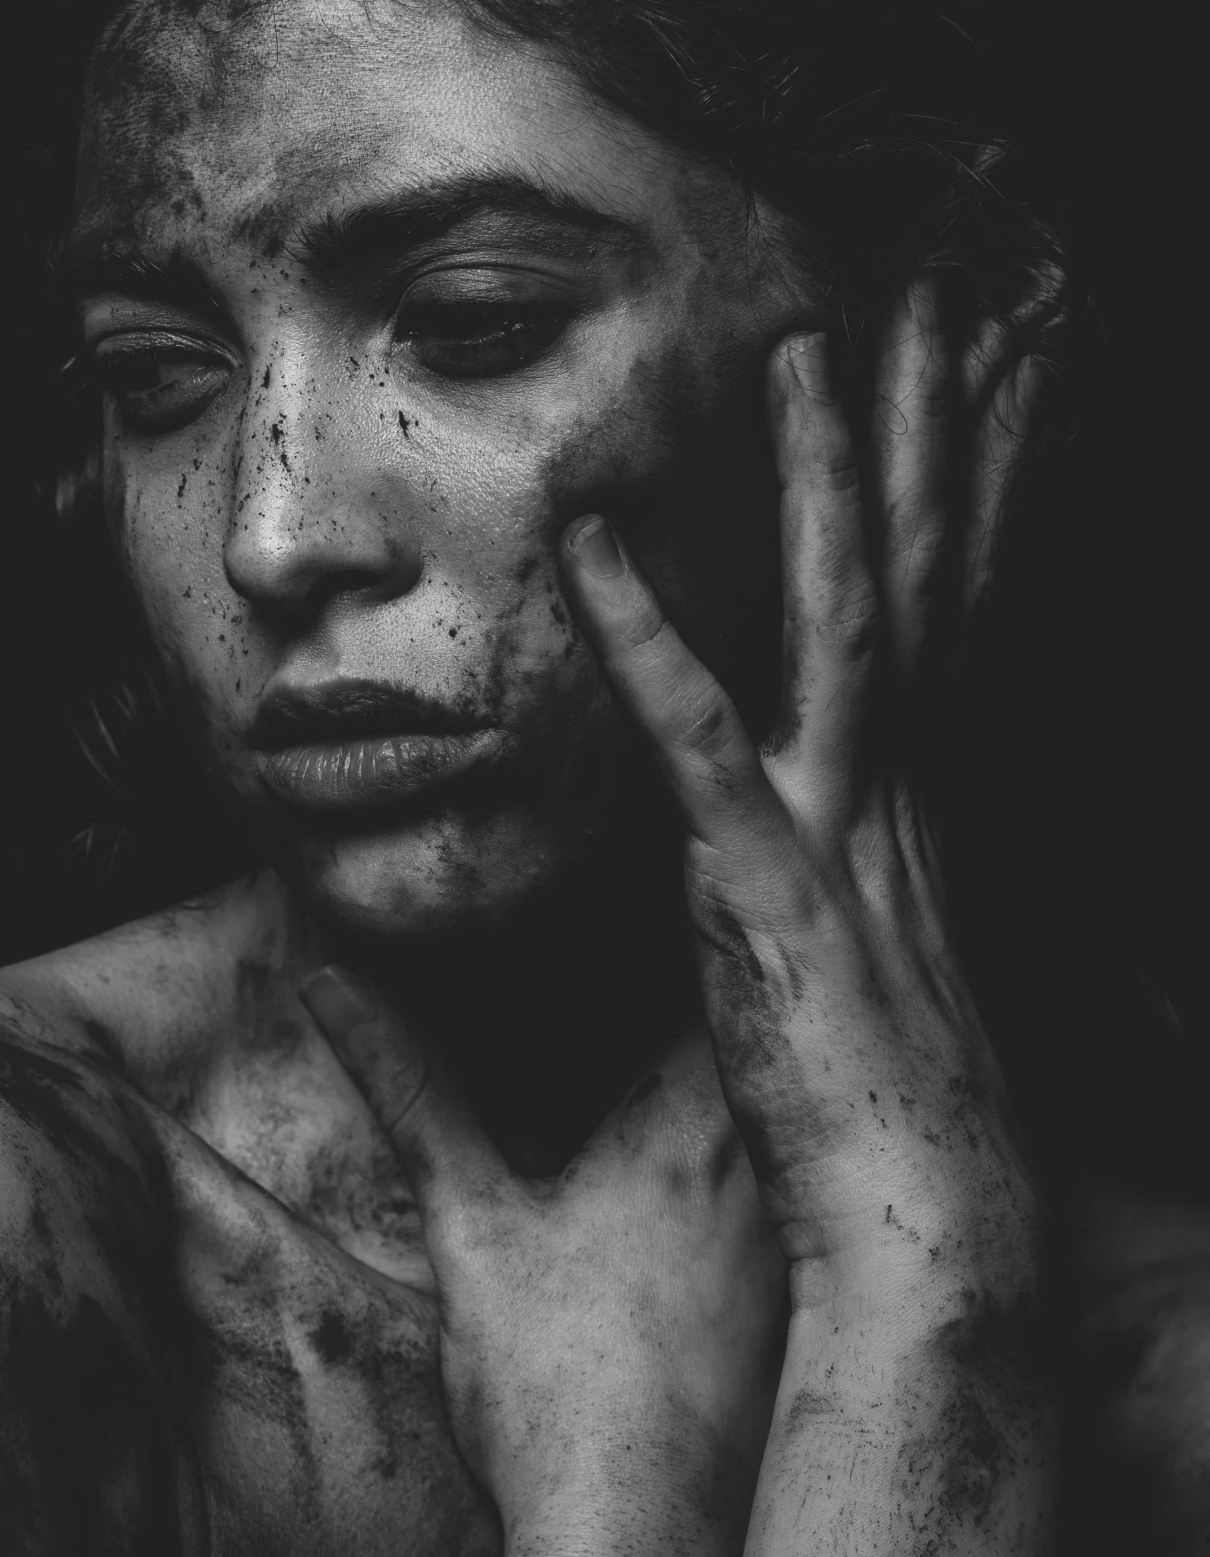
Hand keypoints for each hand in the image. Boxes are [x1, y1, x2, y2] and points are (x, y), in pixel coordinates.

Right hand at [299, 970, 784, 1556]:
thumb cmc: (554, 1394)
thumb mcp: (469, 1224)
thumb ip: (409, 1087)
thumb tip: (328, 982)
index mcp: (694, 1116)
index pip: (718, 964)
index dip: (689, 919)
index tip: (647, 903)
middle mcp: (781, 1158)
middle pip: (777, 1032)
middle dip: (726, 991)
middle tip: (672, 969)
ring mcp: (819, 1230)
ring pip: (808, 1108)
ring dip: (771, 1079)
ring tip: (717, 1063)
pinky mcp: (831, 1297)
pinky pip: (826, 1189)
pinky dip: (794, 1165)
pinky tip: (730, 1214)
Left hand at [559, 281, 1046, 1293]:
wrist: (929, 1250)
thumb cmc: (878, 1145)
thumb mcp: (840, 998)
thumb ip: (792, 913)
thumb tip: (789, 862)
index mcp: (902, 821)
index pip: (929, 624)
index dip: (944, 504)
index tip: (961, 396)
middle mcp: (888, 804)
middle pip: (914, 584)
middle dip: (926, 439)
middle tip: (927, 305)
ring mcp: (837, 841)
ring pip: (837, 624)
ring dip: (824, 481)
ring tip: (805, 350)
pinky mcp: (763, 899)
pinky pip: (696, 747)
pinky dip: (644, 640)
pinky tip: (595, 544)